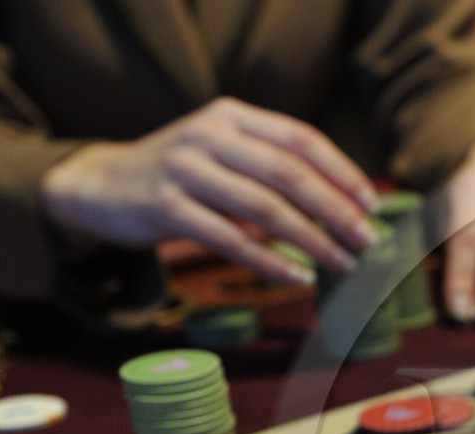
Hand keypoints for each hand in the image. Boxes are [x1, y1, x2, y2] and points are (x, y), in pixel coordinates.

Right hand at [42, 97, 376, 285]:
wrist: (102, 185)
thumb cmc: (180, 174)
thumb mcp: (222, 153)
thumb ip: (269, 166)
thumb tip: (343, 204)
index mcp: (231, 116)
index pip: (301, 139)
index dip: (342, 172)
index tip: (372, 205)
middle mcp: (209, 134)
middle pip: (289, 173)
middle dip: (335, 210)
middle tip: (367, 240)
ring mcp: (184, 169)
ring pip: (264, 208)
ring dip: (311, 240)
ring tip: (341, 264)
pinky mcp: (165, 207)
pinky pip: (230, 239)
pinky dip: (269, 261)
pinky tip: (297, 277)